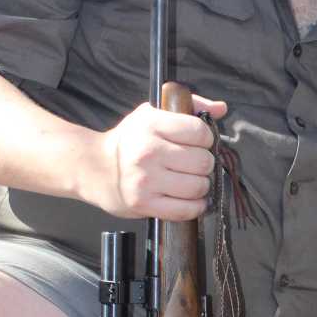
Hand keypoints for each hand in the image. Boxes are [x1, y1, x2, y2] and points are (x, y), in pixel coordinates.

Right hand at [87, 97, 227, 219]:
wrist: (95, 168)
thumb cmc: (129, 141)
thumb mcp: (152, 114)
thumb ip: (190, 106)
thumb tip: (221, 108)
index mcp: (151, 125)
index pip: (200, 132)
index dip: (206, 139)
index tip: (198, 143)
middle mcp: (148, 152)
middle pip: (203, 161)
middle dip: (204, 163)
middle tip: (194, 164)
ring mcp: (146, 180)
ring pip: (198, 186)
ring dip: (201, 185)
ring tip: (190, 180)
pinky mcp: (145, 204)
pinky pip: (186, 210)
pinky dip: (195, 206)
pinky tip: (189, 198)